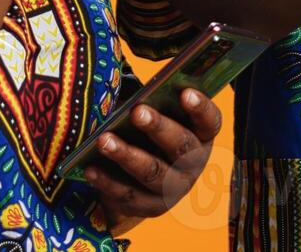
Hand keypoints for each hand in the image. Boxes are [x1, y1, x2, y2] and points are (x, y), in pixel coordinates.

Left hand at [83, 89, 222, 225]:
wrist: (140, 179)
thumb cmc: (148, 133)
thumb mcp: (158, 117)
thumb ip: (151, 104)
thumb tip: (128, 95)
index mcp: (201, 136)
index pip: (210, 121)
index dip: (200, 108)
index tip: (185, 92)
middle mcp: (193, 164)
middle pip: (180, 146)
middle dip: (158, 128)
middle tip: (137, 111)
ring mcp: (173, 189)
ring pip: (152, 173)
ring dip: (127, 155)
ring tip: (104, 140)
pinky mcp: (150, 208)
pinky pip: (128, 195)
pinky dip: (107, 181)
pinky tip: (90, 169)